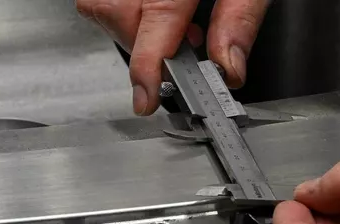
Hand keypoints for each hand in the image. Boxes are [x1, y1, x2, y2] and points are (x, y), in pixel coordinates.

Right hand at [75, 0, 271, 114]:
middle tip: (182, 49)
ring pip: (99, 2)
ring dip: (128, 23)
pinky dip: (122, 4)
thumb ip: (240, 18)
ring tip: (171, 22)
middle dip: (140, 42)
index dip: (147, 66)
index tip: (146, 97)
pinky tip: (155, 3)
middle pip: (113, 12)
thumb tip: (228, 65)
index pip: (153, 22)